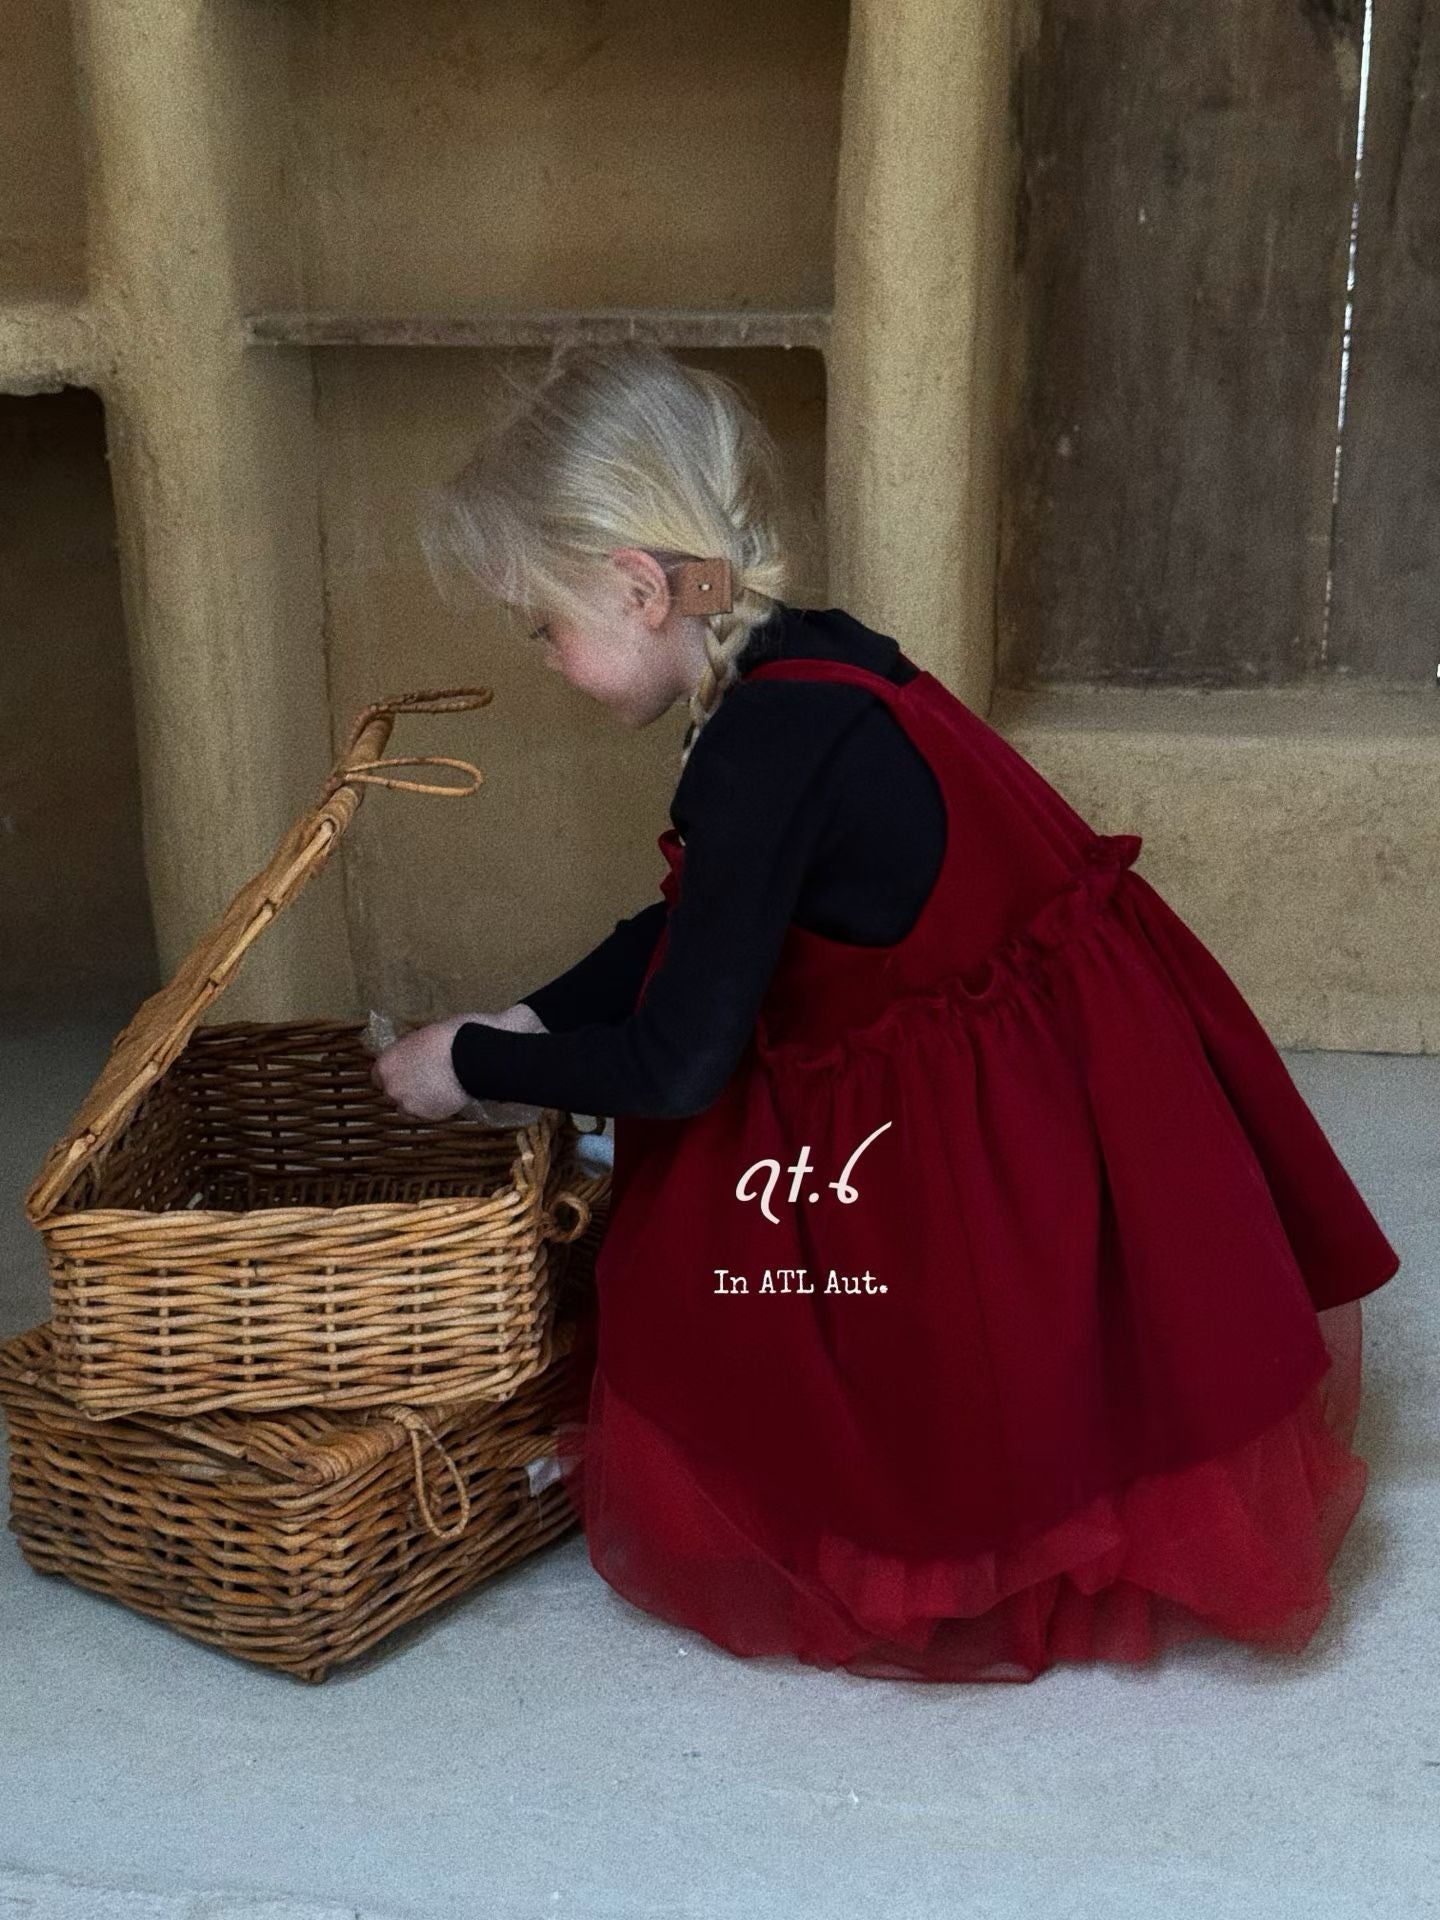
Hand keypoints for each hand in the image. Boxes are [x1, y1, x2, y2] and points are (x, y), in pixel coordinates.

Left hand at [370, 1005, 547, 1121]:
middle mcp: (391, 1087)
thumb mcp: (422, 1037)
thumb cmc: (451, 1037)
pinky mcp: (427, 1116)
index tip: (406, 1072)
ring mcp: (408, 1104)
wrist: (473, 1057)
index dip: (394, 1074)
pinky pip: (424, 1115)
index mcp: (387, 1063)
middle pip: (392, 1092)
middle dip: (405, 1087)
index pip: (378, 1076)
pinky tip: (444, 1097)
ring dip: (417, 1101)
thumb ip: (411, 1051)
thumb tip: (414, 1054)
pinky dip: (431, 1108)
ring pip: (406, 1107)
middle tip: (425, 1080)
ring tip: (436, 1090)